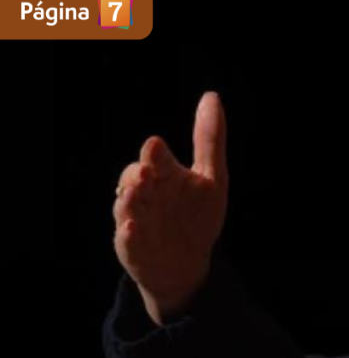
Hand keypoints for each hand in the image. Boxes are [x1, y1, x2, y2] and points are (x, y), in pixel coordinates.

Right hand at [113, 92, 228, 325]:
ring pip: (126, 206)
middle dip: (138, 174)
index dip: (155, 154)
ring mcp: (136, 219)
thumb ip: (209, 139)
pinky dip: (128, 233)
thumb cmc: (196, 214)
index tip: (157, 145)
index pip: (156, 159)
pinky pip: (127, 238)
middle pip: (135, 179)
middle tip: (145, 171)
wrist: (187, 261)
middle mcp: (146, 195)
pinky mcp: (132, 246)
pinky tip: (132, 228)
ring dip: (129, 199)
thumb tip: (212, 96)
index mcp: (164, 175)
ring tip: (134, 191)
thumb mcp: (211, 177)